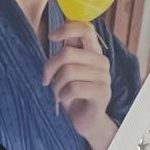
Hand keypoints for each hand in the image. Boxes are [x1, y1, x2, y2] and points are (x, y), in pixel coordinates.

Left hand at [42, 20, 118, 149]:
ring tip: (58, 93)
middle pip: (67, 53)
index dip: (67, 29)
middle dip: (50, 67)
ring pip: (68, 71)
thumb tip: (54, 33)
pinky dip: (63, 95)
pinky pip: (74, 88)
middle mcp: (101, 61)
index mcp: (93, 52)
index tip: (51, 37)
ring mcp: (104, 77)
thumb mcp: (66, 69)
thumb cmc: (72, 93)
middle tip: (46, 80)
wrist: (85, 121)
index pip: (85, 29)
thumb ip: (66, 53)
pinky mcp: (102, 93)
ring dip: (56, 85)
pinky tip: (65, 100)